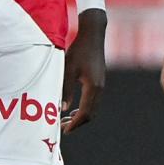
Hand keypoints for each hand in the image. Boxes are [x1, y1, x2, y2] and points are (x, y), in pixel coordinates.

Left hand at [61, 11, 106, 131]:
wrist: (92, 34)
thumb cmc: (78, 49)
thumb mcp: (67, 69)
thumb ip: (65, 89)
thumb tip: (63, 109)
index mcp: (93, 87)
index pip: (85, 113)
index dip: (74, 124)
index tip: (64, 131)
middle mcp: (99, 88)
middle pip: (91, 114)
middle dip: (77, 123)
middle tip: (63, 128)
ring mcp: (101, 84)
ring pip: (93, 108)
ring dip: (80, 116)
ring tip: (66, 120)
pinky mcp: (99, 81)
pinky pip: (93, 101)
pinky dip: (84, 108)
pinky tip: (73, 108)